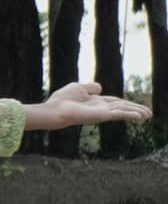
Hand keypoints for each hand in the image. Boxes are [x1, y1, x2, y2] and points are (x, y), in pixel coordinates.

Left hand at [26, 81, 152, 130]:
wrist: (54, 110)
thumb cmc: (62, 100)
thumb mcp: (78, 88)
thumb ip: (91, 87)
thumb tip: (101, 88)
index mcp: (95, 102)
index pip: (115, 103)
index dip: (127, 104)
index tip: (137, 107)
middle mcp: (100, 109)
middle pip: (122, 108)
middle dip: (136, 109)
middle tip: (149, 113)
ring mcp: (102, 113)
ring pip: (123, 111)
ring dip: (136, 112)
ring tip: (149, 115)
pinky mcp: (102, 115)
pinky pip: (119, 114)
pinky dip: (130, 114)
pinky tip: (141, 116)